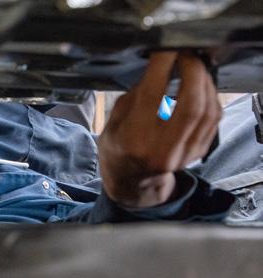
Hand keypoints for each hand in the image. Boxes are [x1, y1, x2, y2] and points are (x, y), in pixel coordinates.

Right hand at [97, 51, 221, 207]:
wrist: (130, 181)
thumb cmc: (118, 148)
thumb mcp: (113, 122)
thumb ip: (135, 95)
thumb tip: (160, 67)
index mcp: (133, 140)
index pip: (153, 94)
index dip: (162, 65)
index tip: (166, 48)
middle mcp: (159, 150)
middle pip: (190, 104)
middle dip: (192, 71)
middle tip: (187, 55)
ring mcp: (181, 154)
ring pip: (206, 111)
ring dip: (205, 82)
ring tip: (195, 68)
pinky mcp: (196, 153)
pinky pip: (212, 120)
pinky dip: (211, 97)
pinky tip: (202, 86)